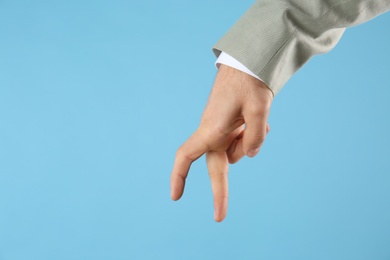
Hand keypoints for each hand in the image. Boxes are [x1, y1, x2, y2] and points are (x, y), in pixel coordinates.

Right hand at [170, 64, 272, 221]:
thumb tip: (249, 154)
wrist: (248, 64)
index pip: (187, 155)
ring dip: (248, 143)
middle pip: (216, 166)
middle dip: (220, 190)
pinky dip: (251, 135)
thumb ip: (254, 136)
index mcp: (211, 129)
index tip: (175, 196)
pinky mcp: (230, 127)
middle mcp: (213, 133)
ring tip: (255, 119)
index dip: (178, 176)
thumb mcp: (259, 108)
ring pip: (237, 152)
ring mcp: (221, 130)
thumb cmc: (249, 83)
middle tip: (219, 218)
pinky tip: (255, 119)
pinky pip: (242, 141)